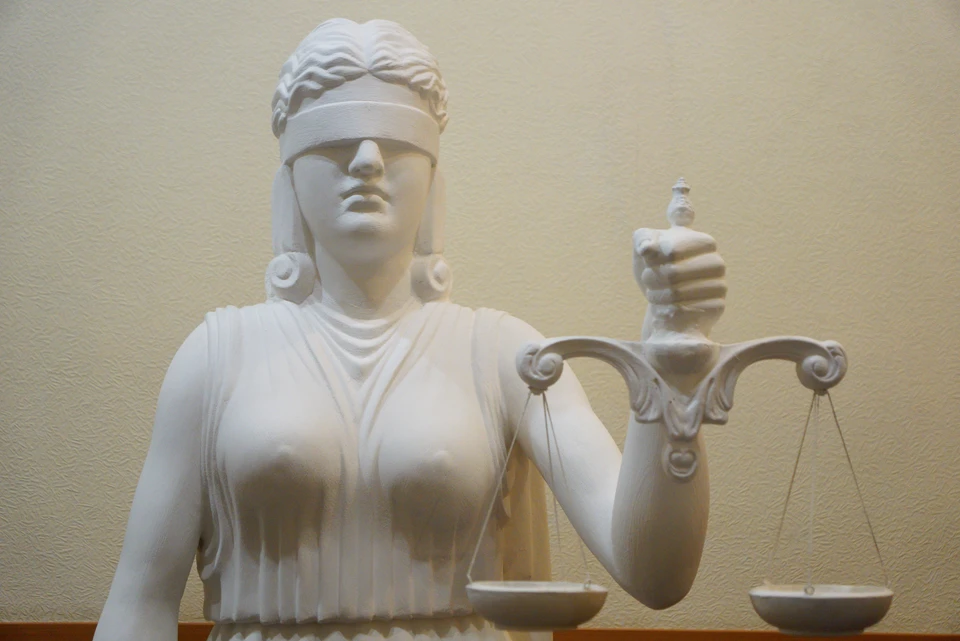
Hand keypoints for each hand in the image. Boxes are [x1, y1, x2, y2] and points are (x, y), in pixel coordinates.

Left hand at [633, 224, 726, 342]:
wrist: (662, 297)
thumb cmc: (655, 267)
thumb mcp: (645, 248)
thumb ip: (643, 239)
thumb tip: (646, 248)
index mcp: (704, 242)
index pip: (672, 250)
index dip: (652, 258)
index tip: (648, 260)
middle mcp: (717, 263)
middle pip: (673, 273)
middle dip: (651, 278)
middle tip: (647, 279)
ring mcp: (720, 285)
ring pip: (677, 293)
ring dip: (656, 295)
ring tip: (652, 293)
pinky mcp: (716, 307)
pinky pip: (683, 311)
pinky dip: (667, 310)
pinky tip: (665, 306)